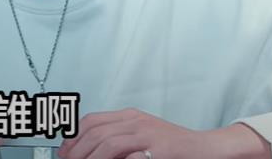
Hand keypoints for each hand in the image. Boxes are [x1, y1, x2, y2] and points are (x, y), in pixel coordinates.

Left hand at [58, 108, 202, 158]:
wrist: (207, 147)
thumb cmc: (173, 145)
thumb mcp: (141, 135)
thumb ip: (118, 139)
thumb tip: (89, 150)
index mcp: (129, 117)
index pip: (92, 121)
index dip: (74, 137)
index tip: (64, 151)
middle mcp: (136, 122)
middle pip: (96, 132)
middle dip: (77, 150)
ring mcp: (148, 135)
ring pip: (109, 143)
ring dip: (92, 158)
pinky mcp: (161, 149)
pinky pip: (133, 156)